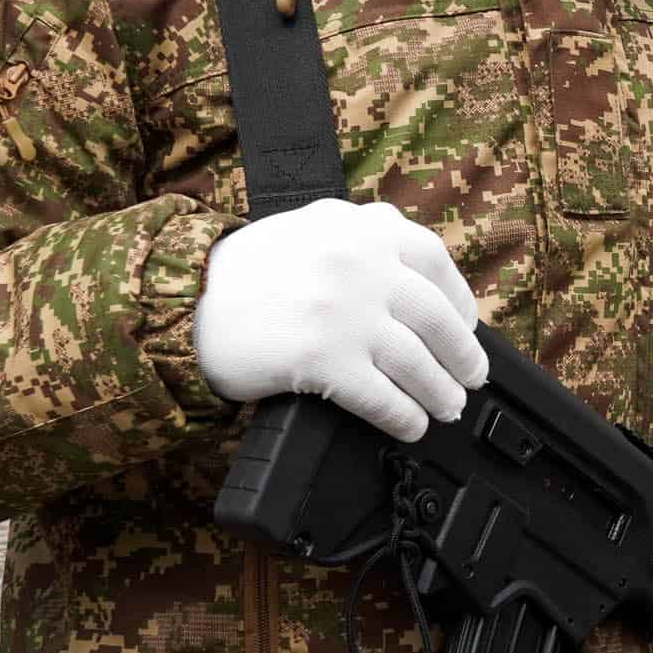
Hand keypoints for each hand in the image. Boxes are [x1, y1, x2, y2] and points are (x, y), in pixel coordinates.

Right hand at [192, 199, 487, 443]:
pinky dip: (403, 415)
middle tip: (471, 378)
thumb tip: (421, 284)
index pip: (435, 262)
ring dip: (439, 392)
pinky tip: (410, 426)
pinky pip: (381, 396)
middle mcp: (361, 264)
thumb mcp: (313, 229)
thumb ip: (365, 242)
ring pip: (416, 361)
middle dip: (461, 356)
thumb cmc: (245, 272)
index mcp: (364, 227)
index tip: (468, 327)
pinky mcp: (323, 359)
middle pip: (435, 318)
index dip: (460, 303)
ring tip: (447, 408)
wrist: (181, 303)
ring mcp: (344, 311)